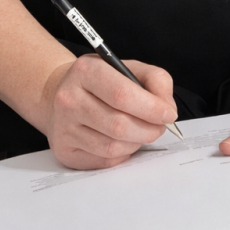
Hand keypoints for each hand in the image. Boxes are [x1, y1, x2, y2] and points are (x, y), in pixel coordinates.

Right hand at [41, 55, 177, 169]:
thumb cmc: (102, 83)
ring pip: (112, 146)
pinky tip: (122, 140)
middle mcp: (69, 98)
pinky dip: (122, 153)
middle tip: (159, 127)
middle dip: (148, 129)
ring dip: (136, 142)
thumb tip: (167, 108)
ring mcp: (64, 127)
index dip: (151, 108)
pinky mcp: (65, 150)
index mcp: (86, 71)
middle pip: (118, 125)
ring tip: (140, 131)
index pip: (122, 94)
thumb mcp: (129, 68)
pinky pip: (104, 160)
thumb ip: (156, 81)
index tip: (168, 114)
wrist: (61, 94)